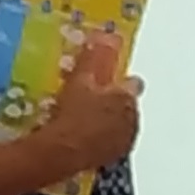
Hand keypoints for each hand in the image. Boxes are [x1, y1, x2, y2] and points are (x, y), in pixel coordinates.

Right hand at [43, 36, 143, 173]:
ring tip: (83, 117)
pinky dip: (100, 138)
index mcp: (128, 98)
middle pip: (127, 105)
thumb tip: (109, 35)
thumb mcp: (81, 78)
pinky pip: (109, 143)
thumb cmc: (73, 112)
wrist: (62, 150)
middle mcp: (132, 121)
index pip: (133, 83)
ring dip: (108, 120)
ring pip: (120, 125)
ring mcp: (122, 142)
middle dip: (114, 101)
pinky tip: (82, 136)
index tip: (105, 78)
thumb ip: (97, 55)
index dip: (119, 79)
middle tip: (90, 98)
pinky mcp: (110, 159)